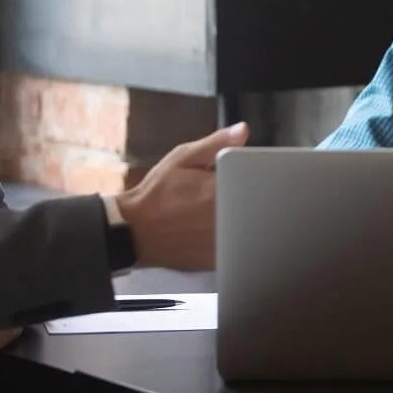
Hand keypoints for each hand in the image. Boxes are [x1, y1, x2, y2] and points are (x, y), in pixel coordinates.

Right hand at [116, 122, 248, 270]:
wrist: (134, 231)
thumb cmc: (156, 194)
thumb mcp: (182, 159)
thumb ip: (216, 144)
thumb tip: (243, 131)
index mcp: (219, 189)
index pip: (257, 180)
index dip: (258, 177)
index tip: (251, 176)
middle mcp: (223, 218)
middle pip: (257, 206)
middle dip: (251, 198)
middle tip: (233, 195)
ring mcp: (221, 242)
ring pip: (249, 228)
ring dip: (244, 220)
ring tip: (217, 215)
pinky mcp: (217, 261)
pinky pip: (237, 247)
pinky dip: (234, 239)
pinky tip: (214, 232)